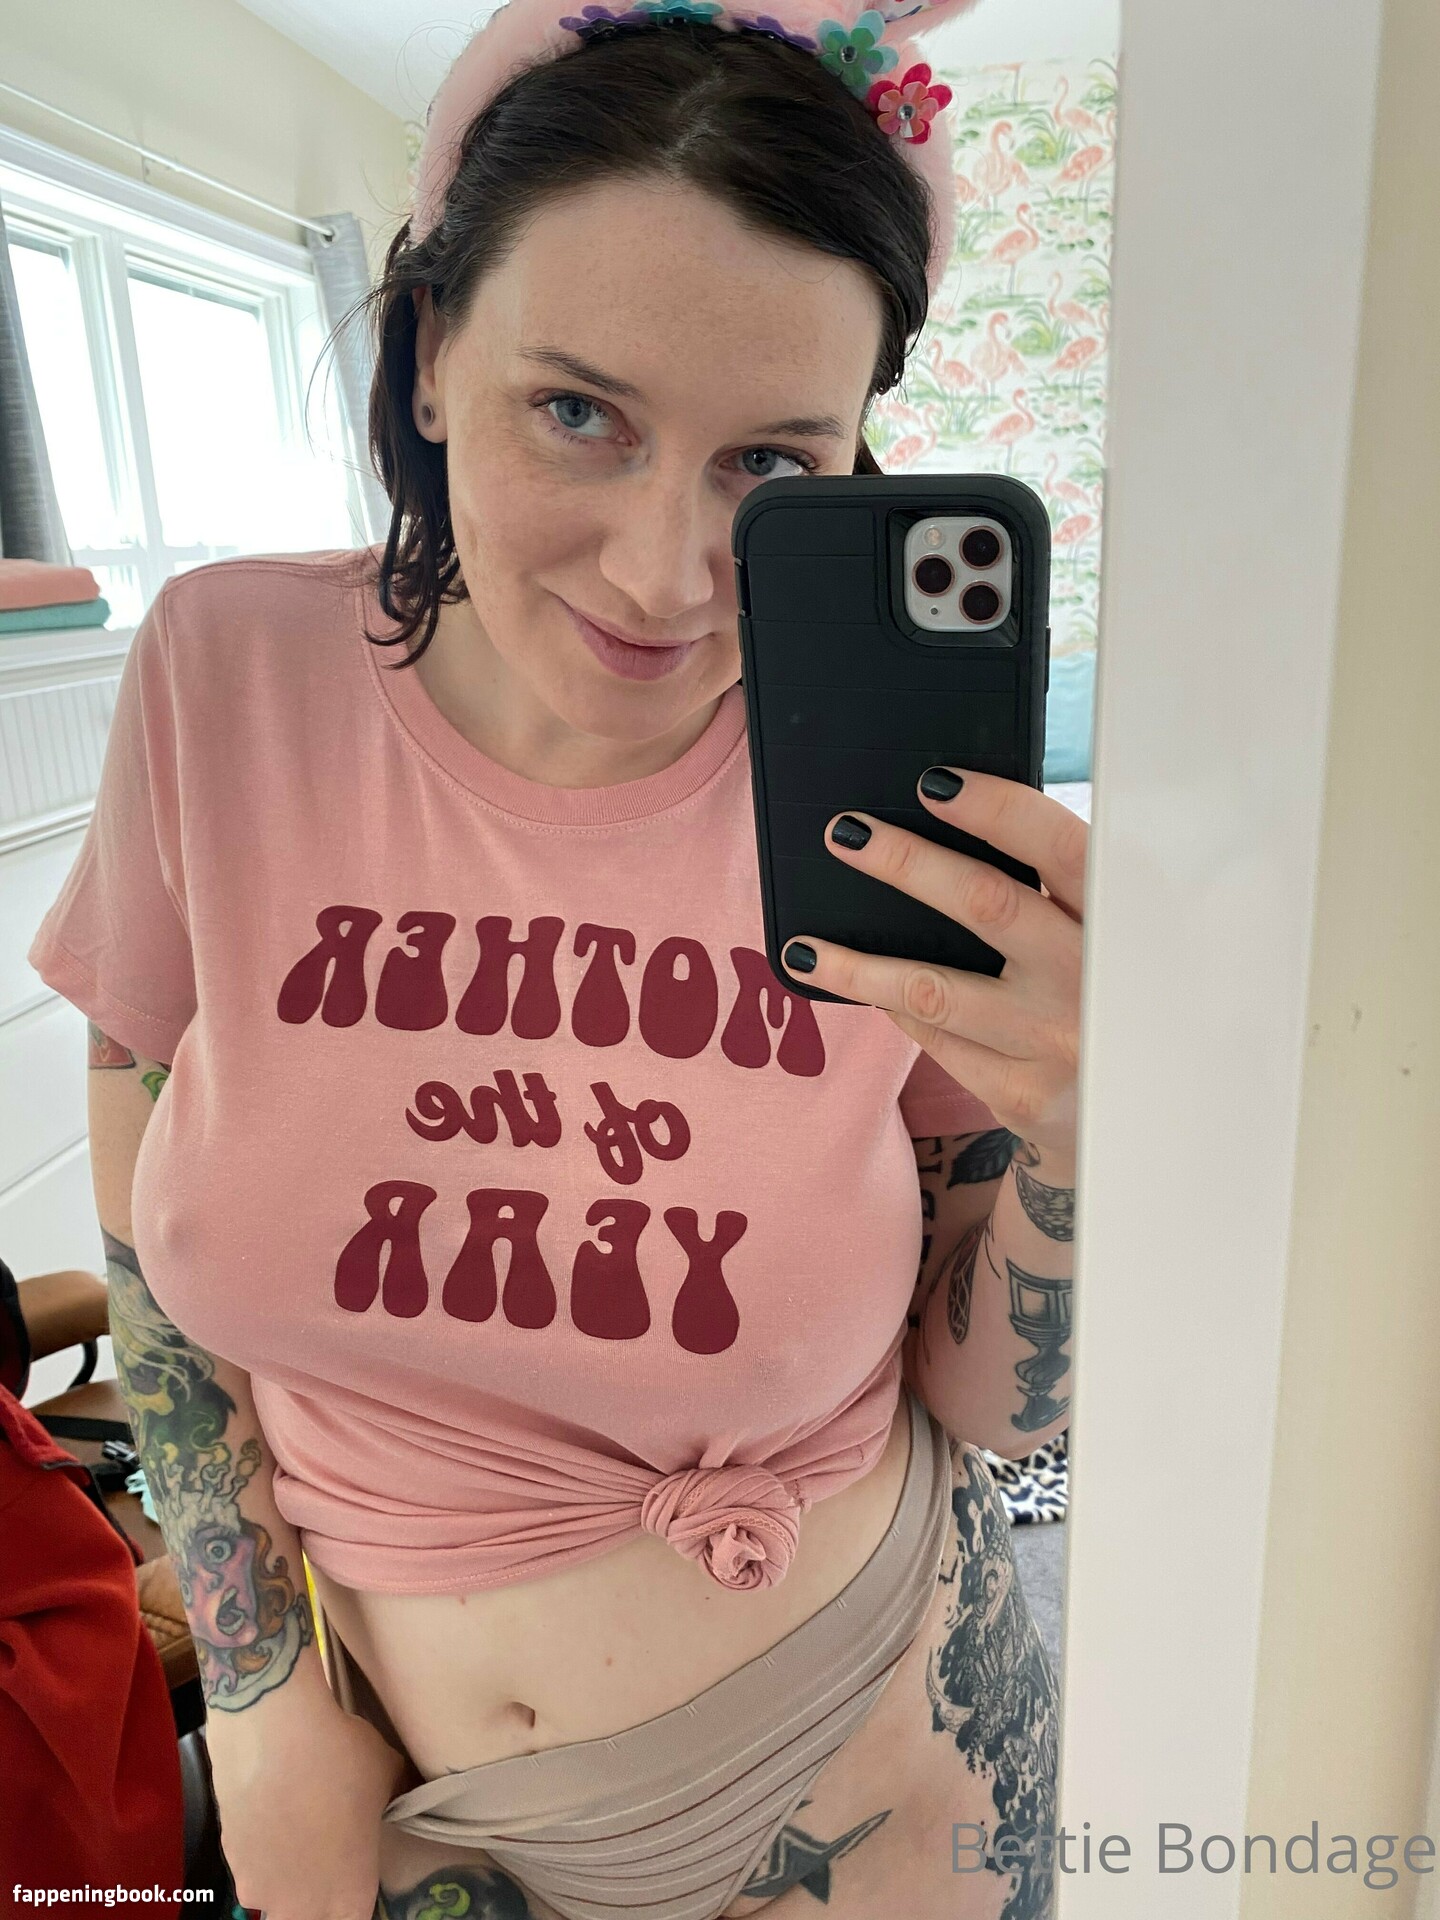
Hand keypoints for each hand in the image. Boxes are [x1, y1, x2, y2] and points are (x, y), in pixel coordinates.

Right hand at [205, 1681, 412, 1919]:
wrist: (275, 1730)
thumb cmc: (341, 1756)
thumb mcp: (387, 1773)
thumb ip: (397, 1798)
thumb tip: (404, 1793)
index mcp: (348, 1897)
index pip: (353, 1919)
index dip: (353, 1898)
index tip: (355, 1871)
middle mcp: (301, 1907)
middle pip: (308, 1917)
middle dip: (315, 1896)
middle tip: (326, 1855)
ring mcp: (260, 1889)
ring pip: (275, 1895)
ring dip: (285, 1872)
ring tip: (296, 1825)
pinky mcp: (231, 1863)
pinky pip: (252, 1865)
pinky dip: (261, 1846)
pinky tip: (270, 1809)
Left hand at [780, 766, 1085, 1167]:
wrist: (1147, 1115)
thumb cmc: (1116, 1001)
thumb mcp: (1118, 941)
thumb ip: (1064, 895)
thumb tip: (958, 827)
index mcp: (1120, 924)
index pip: (1061, 850)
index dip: (998, 811)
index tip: (936, 784)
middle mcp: (1089, 981)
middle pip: (987, 906)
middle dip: (908, 864)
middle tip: (845, 834)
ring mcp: (1053, 1042)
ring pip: (935, 990)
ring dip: (859, 966)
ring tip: (804, 948)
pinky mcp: (1021, 1095)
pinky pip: (938, 1041)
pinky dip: (897, 1010)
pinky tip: (864, 991)